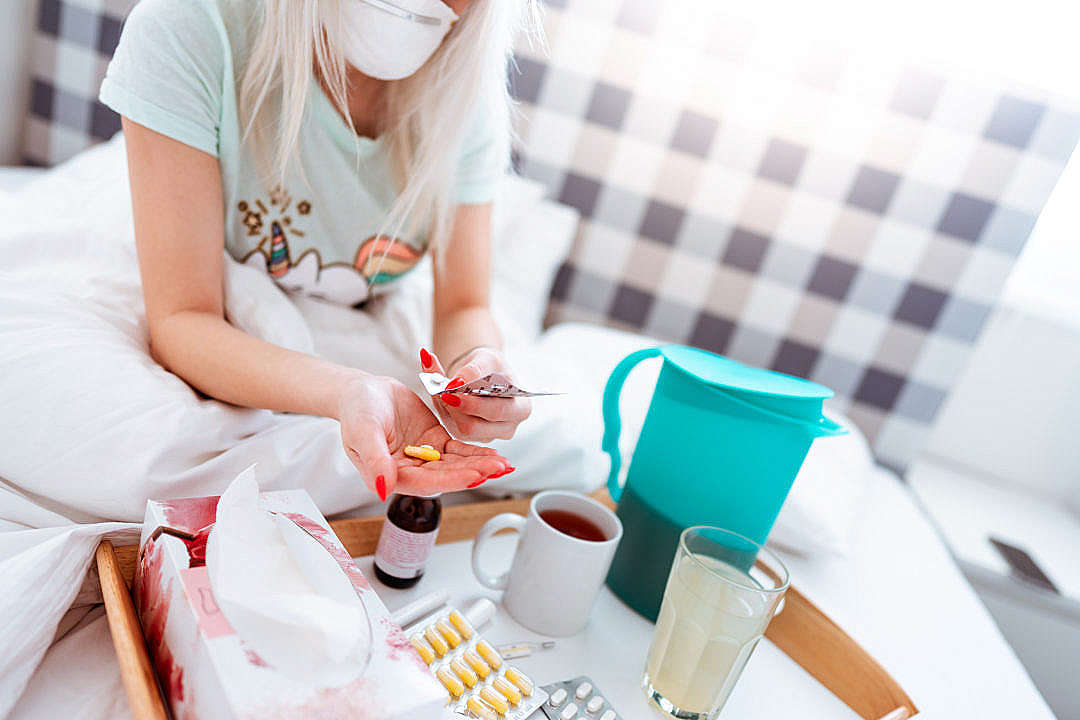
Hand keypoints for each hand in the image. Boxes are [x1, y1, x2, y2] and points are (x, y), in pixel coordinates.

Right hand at [337, 373, 512, 500]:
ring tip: (504, 465)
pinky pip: (458, 450)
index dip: (451, 479)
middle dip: (474, 473)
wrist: (362, 390)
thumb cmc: (356, 411)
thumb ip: (373, 460)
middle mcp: (410, 471)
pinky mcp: (435, 442)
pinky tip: (494, 456)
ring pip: (456, 465)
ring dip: (480, 465)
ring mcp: (424, 458)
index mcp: (391, 476)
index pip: (425, 482)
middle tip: (499, 469)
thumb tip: (382, 488)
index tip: (474, 476)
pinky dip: (475, 452)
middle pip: (446, 476)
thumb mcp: (362, 432)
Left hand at [420, 347, 531, 441]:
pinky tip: (442, 396)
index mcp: (521, 408)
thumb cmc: (491, 366)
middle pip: (475, 426)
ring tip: (440, 389)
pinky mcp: (471, 437)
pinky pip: (454, 427)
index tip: (453, 388)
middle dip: (455, 407)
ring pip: (461, 429)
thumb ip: (473, 369)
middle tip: (441, 391)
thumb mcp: (487, 359)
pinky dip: (444, 410)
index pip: (496, 411)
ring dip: (447, 408)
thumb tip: (456, 381)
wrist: (485, 373)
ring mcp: (488, 435)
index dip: (473, 404)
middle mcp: (507, 427)